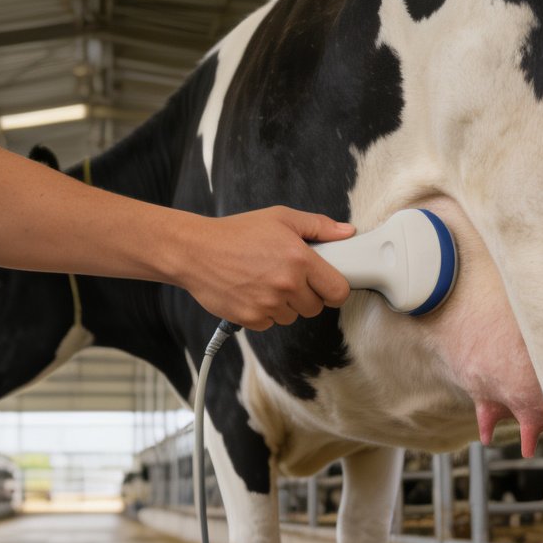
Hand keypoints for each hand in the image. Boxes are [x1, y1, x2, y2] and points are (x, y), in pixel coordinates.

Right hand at [173, 206, 354, 329]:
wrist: (195, 251)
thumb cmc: (236, 233)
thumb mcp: (280, 218)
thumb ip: (318, 226)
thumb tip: (347, 232)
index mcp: (300, 259)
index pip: (338, 292)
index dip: (334, 290)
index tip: (327, 286)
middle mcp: (286, 285)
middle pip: (315, 308)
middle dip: (306, 296)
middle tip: (289, 278)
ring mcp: (267, 305)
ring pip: (291, 317)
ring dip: (284, 305)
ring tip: (265, 282)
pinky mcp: (250, 319)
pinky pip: (269, 324)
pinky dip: (263, 313)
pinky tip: (251, 292)